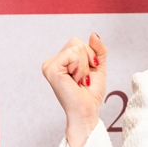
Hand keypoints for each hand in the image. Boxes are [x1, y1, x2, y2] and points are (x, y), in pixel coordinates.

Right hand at [42, 32, 107, 146]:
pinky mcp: (51, 69)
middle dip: (88, 60)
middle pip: (77, 42)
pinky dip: (80, 68)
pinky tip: (74, 81)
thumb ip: (97, 49)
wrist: (87, 112)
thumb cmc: (90, 94)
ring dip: (85, 67)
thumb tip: (94, 35)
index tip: (86, 75)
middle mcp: (53, 61)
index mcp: (61, 60)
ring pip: (76, 48)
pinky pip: (73, 55)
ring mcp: (50, 65)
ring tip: (79, 81)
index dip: (90, 56)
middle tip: (83, 79)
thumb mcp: (98, 67)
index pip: (78, 42)